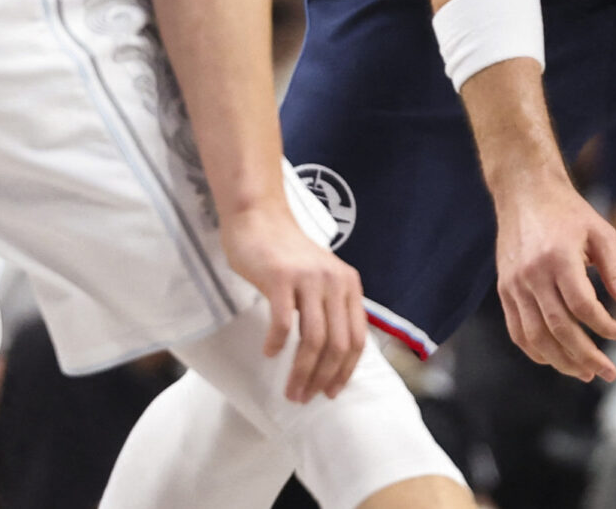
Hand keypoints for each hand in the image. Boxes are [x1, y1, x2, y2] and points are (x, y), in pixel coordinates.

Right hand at [220, 200, 366, 401]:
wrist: (259, 217)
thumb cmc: (286, 254)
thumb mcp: (321, 277)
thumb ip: (331, 307)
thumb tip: (333, 357)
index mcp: (349, 284)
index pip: (357, 339)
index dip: (345, 371)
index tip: (330, 393)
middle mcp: (335, 281)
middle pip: (337, 344)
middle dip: (322, 379)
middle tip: (304, 398)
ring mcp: (308, 279)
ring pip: (313, 339)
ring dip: (301, 372)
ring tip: (289, 390)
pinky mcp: (281, 278)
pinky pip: (283, 322)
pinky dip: (277, 344)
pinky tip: (269, 354)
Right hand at [493, 174, 615, 381]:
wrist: (524, 192)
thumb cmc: (569, 212)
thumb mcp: (601, 232)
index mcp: (559, 257)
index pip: (583, 306)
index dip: (606, 327)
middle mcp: (532, 274)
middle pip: (559, 327)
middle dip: (586, 356)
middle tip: (608, 372)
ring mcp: (514, 284)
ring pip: (536, 336)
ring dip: (561, 361)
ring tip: (585, 373)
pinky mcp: (504, 290)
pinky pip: (518, 331)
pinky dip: (536, 351)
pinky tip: (556, 360)